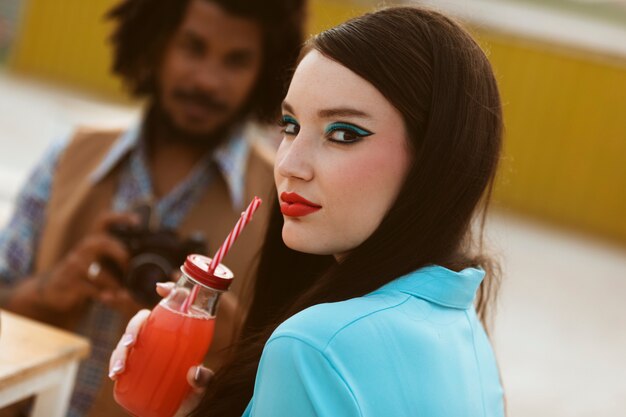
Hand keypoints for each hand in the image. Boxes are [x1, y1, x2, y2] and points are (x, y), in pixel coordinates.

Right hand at [37, 212, 137, 314]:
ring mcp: (74, 265)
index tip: (137, 221)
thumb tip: (145, 260)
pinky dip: (103, 295)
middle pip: (102, 242)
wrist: (55, 291)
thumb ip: (114, 258)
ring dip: (114, 284)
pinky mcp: (68, 282)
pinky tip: (110, 299)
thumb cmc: (86, 276)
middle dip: (121, 254)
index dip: (120, 218)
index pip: (104, 221)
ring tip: (124, 292)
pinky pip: (89, 288)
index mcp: (93, 241)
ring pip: (98, 272)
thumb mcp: (99, 262)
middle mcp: (83, 249)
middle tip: (130, 268)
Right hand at [109, 283, 212, 413]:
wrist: (178, 415)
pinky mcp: (133, 369)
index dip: (168, 293)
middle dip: (133, 328)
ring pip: (127, 341)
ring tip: (119, 368)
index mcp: (178, 336)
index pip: (172, 309)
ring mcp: (145, 353)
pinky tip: (115, 374)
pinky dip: (114, 364)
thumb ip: (205, 380)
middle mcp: (159, 340)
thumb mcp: (204, 387)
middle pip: (143, 322)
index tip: (160, 288)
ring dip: (119, 350)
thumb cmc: (193, 397)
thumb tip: (194, 372)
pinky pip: (119, 361)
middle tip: (131, 343)